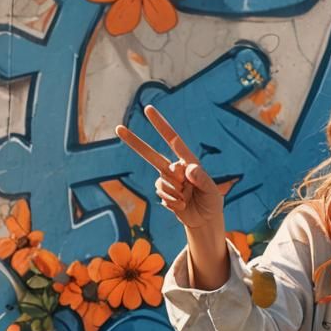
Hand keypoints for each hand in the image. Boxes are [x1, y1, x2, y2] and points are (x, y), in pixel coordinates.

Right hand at [115, 105, 224, 233]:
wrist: (204, 220)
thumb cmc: (212, 203)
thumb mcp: (212, 191)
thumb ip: (202, 178)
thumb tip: (187, 168)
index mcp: (188, 162)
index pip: (173, 140)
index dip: (160, 125)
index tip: (148, 109)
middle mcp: (175, 168)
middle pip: (151, 154)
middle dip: (134, 141)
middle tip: (118, 127)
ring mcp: (167, 181)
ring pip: (161, 181)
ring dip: (174, 192)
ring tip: (187, 198)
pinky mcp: (163, 193)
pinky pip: (161, 194)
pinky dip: (172, 201)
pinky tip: (182, 205)